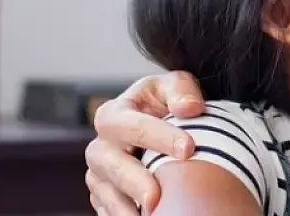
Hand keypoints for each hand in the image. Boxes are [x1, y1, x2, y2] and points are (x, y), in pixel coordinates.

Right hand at [84, 71, 205, 215]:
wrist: (157, 128)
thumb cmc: (163, 104)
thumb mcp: (172, 87)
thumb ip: (180, 90)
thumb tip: (189, 107)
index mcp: (114, 115)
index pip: (131, 124)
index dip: (159, 136)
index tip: (188, 148)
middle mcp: (100, 146)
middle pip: (110, 164)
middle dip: (134, 181)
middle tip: (156, 197)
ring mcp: (99, 176)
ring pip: (106, 194)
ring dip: (125, 207)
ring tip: (151, 214)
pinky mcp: (103, 199)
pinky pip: (108, 212)